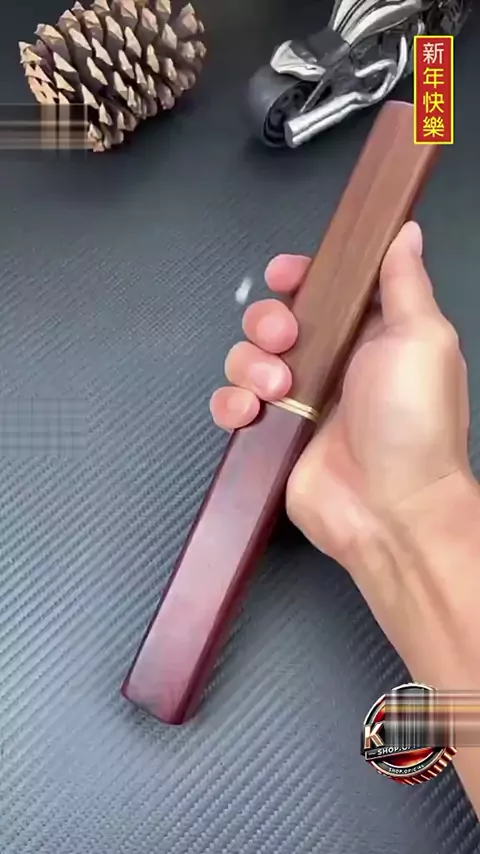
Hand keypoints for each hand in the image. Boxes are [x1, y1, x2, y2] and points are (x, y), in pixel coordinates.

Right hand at [210, 222, 471, 588]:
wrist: (390, 508)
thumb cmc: (414, 423)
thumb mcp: (422, 339)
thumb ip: (405, 282)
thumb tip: (405, 232)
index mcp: (370, 334)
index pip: (325, 289)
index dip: (300, 276)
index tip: (285, 274)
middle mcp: (332, 364)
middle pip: (275, 319)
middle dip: (269, 321)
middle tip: (287, 341)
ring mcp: (299, 402)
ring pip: (246, 358)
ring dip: (250, 364)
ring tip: (277, 388)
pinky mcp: (273, 435)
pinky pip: (232, 405)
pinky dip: (231, 403)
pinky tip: (250, 412)